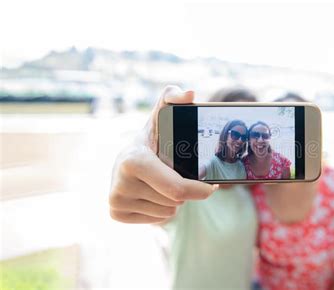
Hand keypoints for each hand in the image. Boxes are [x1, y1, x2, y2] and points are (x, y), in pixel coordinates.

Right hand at [109, 86, 216, 223]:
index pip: (177, 189)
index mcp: (133, 160)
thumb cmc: (154, 136)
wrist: (127, 156)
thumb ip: (176, 97)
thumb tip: (190, 94)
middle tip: (175, 175)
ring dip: (172, 201)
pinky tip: (152, 193)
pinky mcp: (116, 214)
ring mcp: (115, 201)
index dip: (200, 189)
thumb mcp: (164, 113)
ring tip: (161, 183)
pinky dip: (160, 210)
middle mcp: (119, 183)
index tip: (210, 185)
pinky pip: (156, 221)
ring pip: (167, 212)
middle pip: (175, 202)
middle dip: (184, 192)